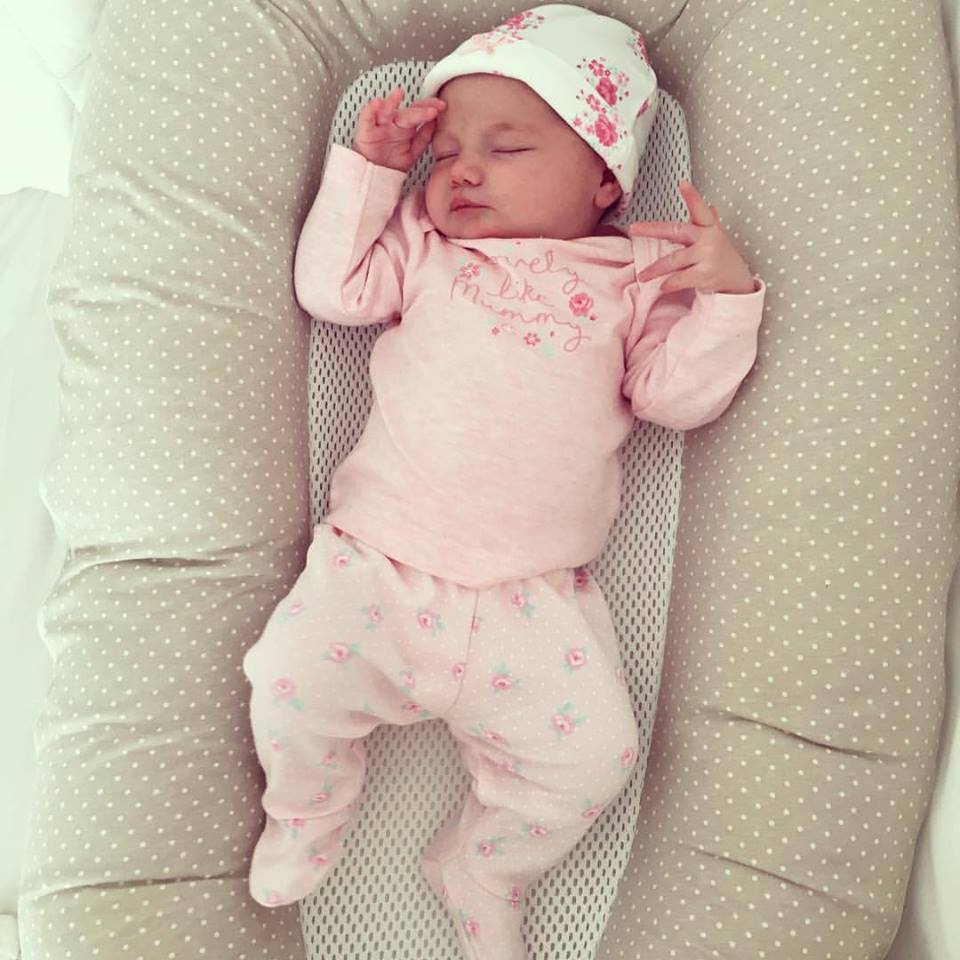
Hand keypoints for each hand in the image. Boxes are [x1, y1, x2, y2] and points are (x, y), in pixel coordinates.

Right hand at [352, 86, 446, 172]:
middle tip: (433, 107)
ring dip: (392, 101)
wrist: (374, 175)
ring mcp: (380, 125)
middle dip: (420, 109)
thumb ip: (423, 139)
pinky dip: (371, 109)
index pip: (419, 112)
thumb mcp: (412, 152)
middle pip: (407, 112)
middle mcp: (394, 123)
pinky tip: (377, 102)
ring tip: (399, 94)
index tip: (442, 106)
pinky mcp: (366, 130)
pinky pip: (367, 117)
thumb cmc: (391, 162)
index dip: (429, 108)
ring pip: (386, 110)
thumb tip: (435, 124)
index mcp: (406, 127)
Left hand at [629, 181, 756, 294]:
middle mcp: (708, 239)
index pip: (700, 210)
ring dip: (655, 269)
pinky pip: (681, 279)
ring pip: (674, 260)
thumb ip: (710, 222)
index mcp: (709, 228)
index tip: (683, 183)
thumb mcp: (718, 238)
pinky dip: (670, 283)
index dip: (692, 197)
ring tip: (642, 276)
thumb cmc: (723, 259)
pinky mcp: (706, 275)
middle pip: (676, 231)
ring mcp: (707, 256)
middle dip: (653, 230)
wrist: (739, 283)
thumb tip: (710, 205)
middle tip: (633, 229)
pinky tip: (662, 286)